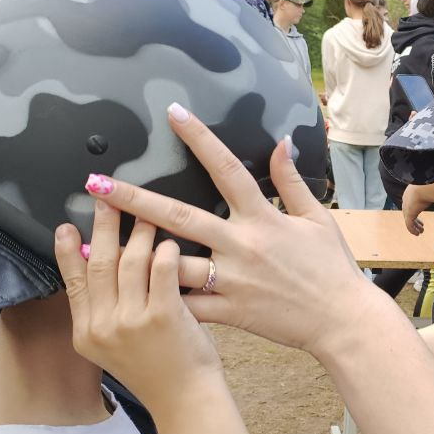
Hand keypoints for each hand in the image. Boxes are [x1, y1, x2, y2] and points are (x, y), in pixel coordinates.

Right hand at [53, 203, 221, 412]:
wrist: (185, 401)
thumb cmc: (158, 370)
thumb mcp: (116, 345)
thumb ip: (104, 309)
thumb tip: (94, 265)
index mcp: (87, 333)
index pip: (72, 282)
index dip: (67, 251)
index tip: (66, 225)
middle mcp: (104, 326)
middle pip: (100, 263)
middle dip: (103, 227)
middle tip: (108, 199)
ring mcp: (132, 321)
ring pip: (131, 261)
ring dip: (140, 233)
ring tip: (148, 216)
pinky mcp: (163, 316)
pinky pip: (161, 270)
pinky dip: (165, 251)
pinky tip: (170, 242)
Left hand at [84, 105, 380, 357]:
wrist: (342, 320)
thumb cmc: (332, 268)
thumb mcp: (316, 218)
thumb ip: (290, 182)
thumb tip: (280, 143)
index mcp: (263, 218)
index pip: (226, 168)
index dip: (200, 138)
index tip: (173, 113)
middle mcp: (241, 245)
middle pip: (178, 216)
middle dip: (134, 199)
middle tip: (96, 185)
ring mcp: (231, 281)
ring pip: (170, 265)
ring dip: (130, 255)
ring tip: (90, 246)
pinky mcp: (229, 312)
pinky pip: (186, 306)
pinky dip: (157, 300)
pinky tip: (123, 294)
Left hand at [402, 184, 428, 235]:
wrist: (424, 188)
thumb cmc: (430, 185)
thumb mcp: (432, 188)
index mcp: (410, 193)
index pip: (411, 205)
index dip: (416, 211)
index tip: (422, 215)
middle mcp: (406, 201)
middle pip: (409, 213)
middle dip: (415, 220)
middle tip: (422, 225)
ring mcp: (406, 208)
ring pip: (409, 220)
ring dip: (415, 226)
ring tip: (421, 232)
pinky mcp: (408, 214)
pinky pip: (409, 225)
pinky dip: (413, 230)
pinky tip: (417, 234)